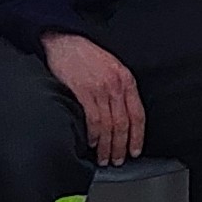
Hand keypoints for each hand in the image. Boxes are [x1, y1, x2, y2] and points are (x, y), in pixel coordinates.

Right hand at [42, 31, 145, 164]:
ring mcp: (100, 88)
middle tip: (118, 160)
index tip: (135, 150)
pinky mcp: (83, 91)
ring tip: (104, 158)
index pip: (137, 114)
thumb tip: (121, 116)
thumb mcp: (111, 67)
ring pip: (109, 126)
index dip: (137, 136)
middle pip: (123, 124)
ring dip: (106, 146)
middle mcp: (116, 85)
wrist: (64, 40)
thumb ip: (119, 89)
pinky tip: (92, 143)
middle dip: (121, 146)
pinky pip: (93, 120)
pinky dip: (93, 135)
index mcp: (126, 79)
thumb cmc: (86, 55)